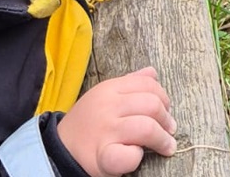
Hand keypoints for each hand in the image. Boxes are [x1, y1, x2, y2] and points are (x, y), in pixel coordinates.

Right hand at [58, 67, 176, 176]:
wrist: (59, 149)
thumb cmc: (88, 123)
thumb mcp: (103, 96)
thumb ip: (129, 83)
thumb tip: (152, 72)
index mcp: (109, 89)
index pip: (147, 85)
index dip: (163, 97)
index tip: (166, 110)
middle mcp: (108, 106)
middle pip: (152, 105)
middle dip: (166, 119)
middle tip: (169, 130)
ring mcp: (106, 131)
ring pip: (147, 128)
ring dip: (162, 140)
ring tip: (167, 146)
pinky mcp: (104, 157)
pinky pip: (130, 155)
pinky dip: (138, 157)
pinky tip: (138, 157)